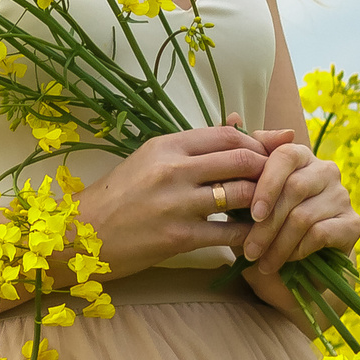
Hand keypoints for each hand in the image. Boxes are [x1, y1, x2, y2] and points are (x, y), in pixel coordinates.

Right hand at [72, 125, 272, 279]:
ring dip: (264, 202)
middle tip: (278, 182)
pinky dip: (250, 235)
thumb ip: (194, 146)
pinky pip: (230, 233)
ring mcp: (177, 203)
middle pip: (242, 159)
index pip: (227, 134)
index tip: (266, 156)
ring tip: (269, 208)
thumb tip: (240, 121)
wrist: (81, 235)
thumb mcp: (150, 159)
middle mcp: (173, 169)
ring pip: (242, 194)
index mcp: (166, 145)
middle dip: (267, 170)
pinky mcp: (179, 237)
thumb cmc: (119, 196)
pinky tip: (256, 238)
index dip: (255, 144)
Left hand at [239, 129, 359, 276]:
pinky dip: (298, 250)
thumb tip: (231, 114)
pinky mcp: (354, 223)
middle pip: (294, 188)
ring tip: (260, 261)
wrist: (296, 269)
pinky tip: (285, 261)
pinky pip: (321, 233)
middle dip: (266, 224)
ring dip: (278, 243)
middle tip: (248, 249)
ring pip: (304, 215)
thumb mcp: (244, 196)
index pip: (283, 154)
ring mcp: (342, 195)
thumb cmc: (266, 226)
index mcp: (298, 156)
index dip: (266, 184)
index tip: (250, 214)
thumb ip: (240, 159)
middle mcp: (324, 170)